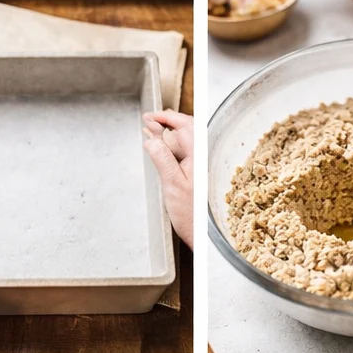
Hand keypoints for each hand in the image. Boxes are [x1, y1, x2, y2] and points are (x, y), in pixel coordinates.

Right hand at [143, 110, 193, 248]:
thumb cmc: (191, 215)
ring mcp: (201, 166)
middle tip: (149, 121)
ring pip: (186, 141)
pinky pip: (186, 153)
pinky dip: (173, 147)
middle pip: (186, 129)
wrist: (202, 235)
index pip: (183, 125)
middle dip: (167, 122)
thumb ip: (162, 159)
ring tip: (153, 132)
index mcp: (198, 155)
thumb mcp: (172, 185)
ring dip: (169, 134)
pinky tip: (164, 151)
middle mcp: (202, 158)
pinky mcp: (198, 176)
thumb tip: (151, 140)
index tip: (149, 117)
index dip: (165, 118)